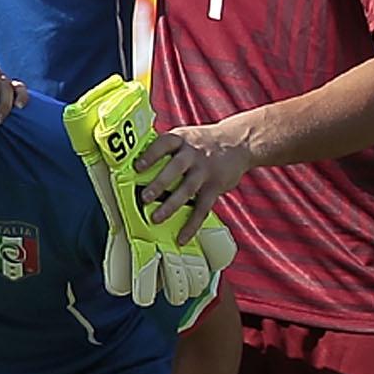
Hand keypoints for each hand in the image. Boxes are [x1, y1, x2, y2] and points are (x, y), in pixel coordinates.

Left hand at [139, 119, 252, 233]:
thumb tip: (133, 162)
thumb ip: (165, 148)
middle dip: (159, 184)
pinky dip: (192, 224)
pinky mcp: (215, 187)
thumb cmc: (203, 142)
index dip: (151, 155)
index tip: (137, 166)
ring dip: (171, 205)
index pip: (164, 144)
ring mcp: (204, 171)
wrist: (239, 142)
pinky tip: (182, 237)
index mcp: (181, 140)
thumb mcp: (185, 136)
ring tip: (156, 218)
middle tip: (144, 197)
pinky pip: (202, 208)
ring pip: (187, 189)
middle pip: (175, 168)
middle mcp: (192, 154)